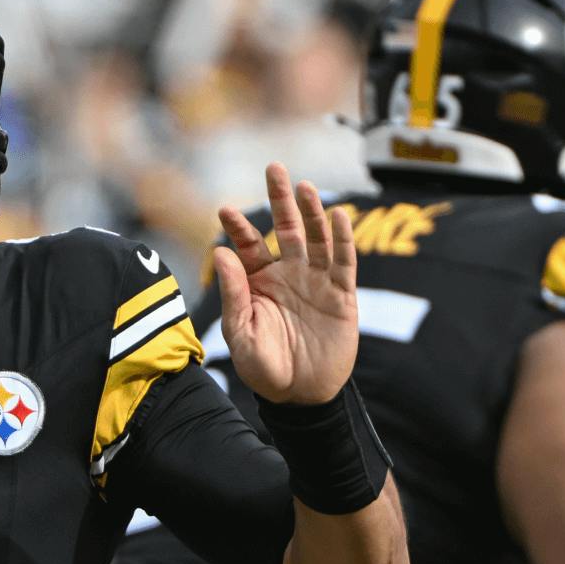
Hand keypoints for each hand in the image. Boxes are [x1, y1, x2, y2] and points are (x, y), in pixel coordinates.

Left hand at [214, 163, 357, 403]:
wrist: (300, 396)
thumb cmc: (264, 369)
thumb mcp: (241, 333)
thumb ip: (234, 294)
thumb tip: (221, 253)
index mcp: (259, 281)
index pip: (248, 245)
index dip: (238, 226)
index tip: (224, 209)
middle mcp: (288, 274)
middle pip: (286, 227)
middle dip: (280, 198)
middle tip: (274, 167)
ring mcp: (316, 281)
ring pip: (316, 238)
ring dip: (312, 212)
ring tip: (304, 186)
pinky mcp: (341, 295)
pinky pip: (343, 262)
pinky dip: (342, 240)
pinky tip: (338, 217)